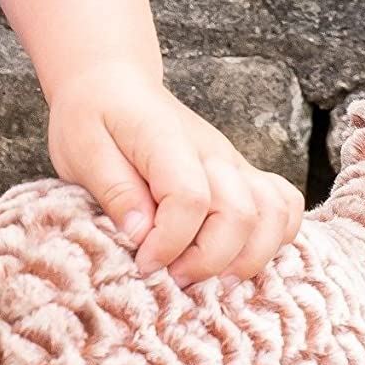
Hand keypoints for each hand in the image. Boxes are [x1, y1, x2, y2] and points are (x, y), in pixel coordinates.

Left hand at [47, 66, 304, 285]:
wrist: (113, 84)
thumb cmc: (92, 118)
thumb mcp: (80, 149)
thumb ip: (112, 190)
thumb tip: (141, 235)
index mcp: (166, 139)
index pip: (190, 197)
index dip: (170, 242)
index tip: (142, 263)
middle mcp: (211, 151)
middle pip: (240, 213)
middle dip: (208, 262)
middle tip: (173, 279)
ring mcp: (233, 163)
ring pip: (273, 213)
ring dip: (248, 258)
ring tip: (211, 280)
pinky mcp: (242, 175)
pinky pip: (284, 205)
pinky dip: (274, 239)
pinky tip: (238, 259)